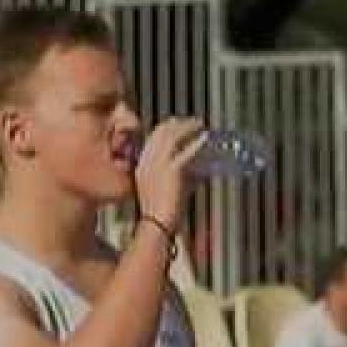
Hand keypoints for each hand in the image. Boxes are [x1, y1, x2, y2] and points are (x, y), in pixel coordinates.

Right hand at [134, 118, 206, 232]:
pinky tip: (205, 138)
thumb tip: (201, 171)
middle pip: (161, 133)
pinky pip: (186, 151)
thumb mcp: (170, 191)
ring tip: (199, 124)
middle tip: (192, 121)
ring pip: (172, 136)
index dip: (167, 129)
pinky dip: (196, 143)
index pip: (152, 139)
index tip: (178, 125)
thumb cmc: (162, 215)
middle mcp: (147, 161)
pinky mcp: (171, 170)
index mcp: (142, 166)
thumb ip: (184, 178)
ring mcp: (157, 164)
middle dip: (177, 124)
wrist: (157, 225)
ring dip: (187, 128)